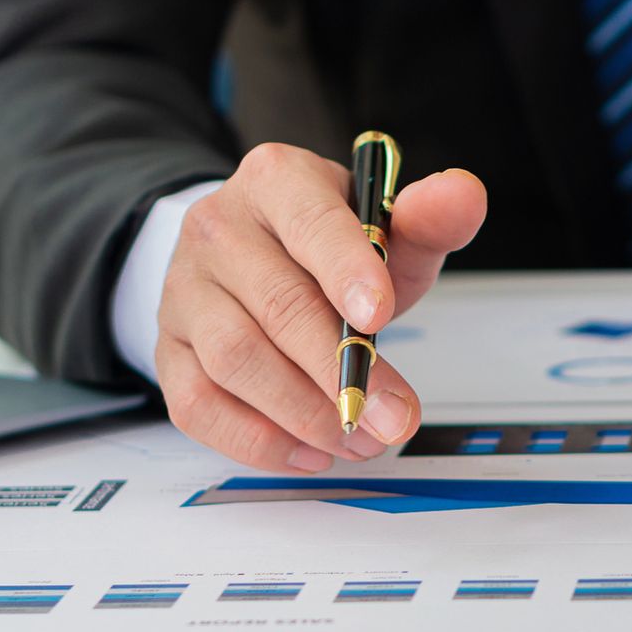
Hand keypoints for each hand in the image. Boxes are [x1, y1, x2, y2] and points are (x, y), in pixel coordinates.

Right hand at [154, 142, 486, 470]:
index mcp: (276, 180)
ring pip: (236, 360)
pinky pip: (198, 404)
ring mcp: (184, 290)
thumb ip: (428, 218)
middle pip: (278, 304)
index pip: (311, 224)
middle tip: (394, 418)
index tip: (381, 316)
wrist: (257, 256)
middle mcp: (218, 228)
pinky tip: (309, 451)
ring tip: (361, 438)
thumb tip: (462, 196)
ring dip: (305, 413)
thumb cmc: (331, 248)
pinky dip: (256, 440)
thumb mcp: (387, 228)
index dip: (348, 271)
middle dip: (342, 370)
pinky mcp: (169, 349)